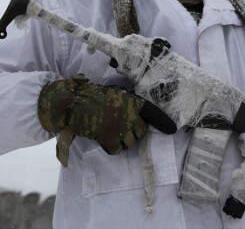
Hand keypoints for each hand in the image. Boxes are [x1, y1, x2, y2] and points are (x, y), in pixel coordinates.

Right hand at [38, 75, 175, 154]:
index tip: (173, 130)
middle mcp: (129, 114)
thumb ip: (127, 104)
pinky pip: (117, 150)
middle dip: (134, 134)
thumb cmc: (91, 95)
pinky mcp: (108, 138)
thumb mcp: (114, 94)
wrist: (72, 101)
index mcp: (131, 101)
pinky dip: (111, 148)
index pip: (152, 113)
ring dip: (123, 142)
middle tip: (122, 130)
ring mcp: (120, 127)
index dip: (163, 122)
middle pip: (141, 132)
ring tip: (112, 133)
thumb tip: (138, 117)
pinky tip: (103, 139)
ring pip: (131, 143)